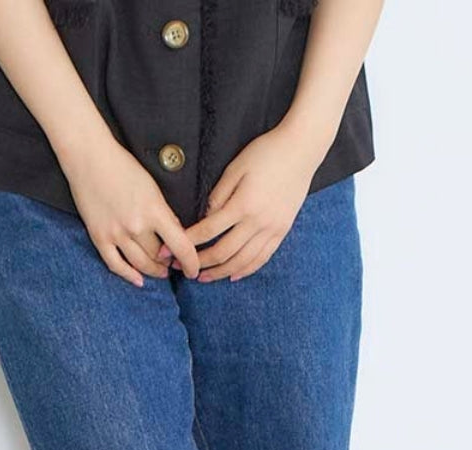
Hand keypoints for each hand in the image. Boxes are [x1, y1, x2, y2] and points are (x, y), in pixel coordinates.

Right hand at [59, 133, 200, 285]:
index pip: (181, 246)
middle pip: (159, 258)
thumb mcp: (152, 188)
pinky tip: (138, 280)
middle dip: (169, 264)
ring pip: (140, 264)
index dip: (191, 263)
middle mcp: (136, 226)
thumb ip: (165, 214)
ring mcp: (116, 233)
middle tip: (174, 265)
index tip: (194, 270)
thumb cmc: (123, 167)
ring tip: (160, 272)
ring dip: (153, 271)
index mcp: (154, 211)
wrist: (89, 157)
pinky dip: (128, 275)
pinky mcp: (99, 237)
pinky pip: (115, 265)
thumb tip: (176, 237)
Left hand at [161, 120, 328, 282]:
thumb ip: (219, 195)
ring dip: (221, 272)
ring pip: (243, 261)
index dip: (187, 243)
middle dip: (200, 263)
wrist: (302, 149)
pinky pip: (262, 258)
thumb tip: (205, 219)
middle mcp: (258, 222)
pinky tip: (233, 276)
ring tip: (204, 277)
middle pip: (224, 252)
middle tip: (183, 268)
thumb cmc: (266, 152)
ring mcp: (272, 229)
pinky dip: (246, 270)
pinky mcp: (282, 231)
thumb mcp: (236, 167)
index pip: (208, 231)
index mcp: (242, 204)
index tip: (170, 250)